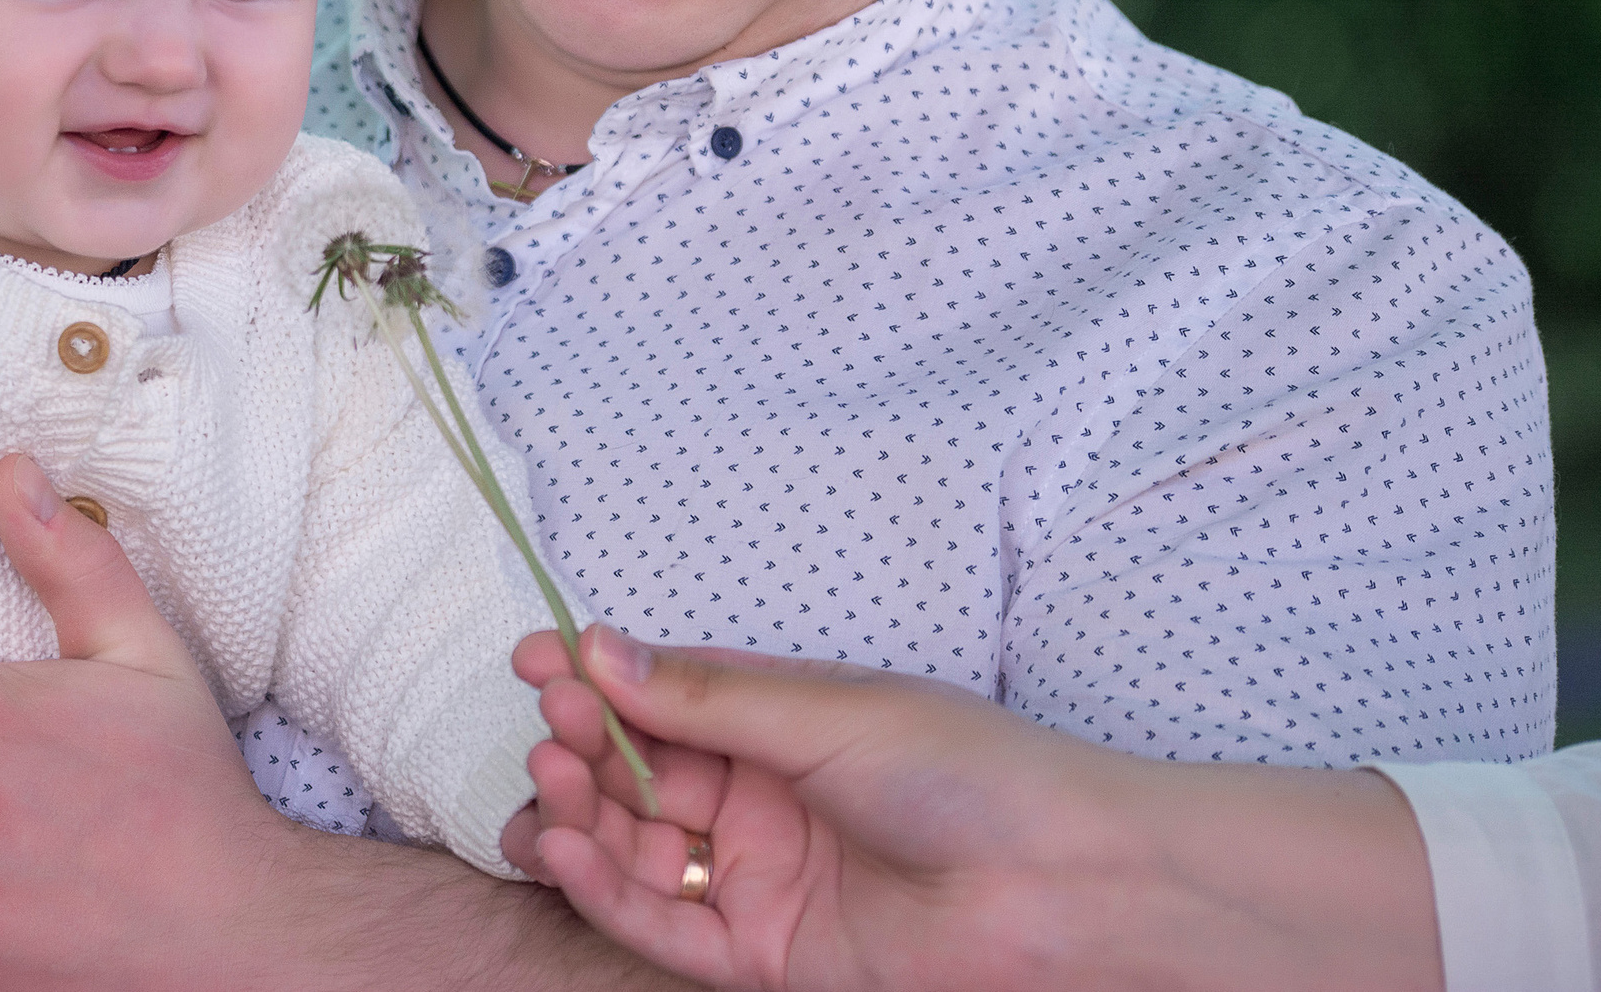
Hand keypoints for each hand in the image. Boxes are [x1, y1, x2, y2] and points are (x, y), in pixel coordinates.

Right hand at [508, 626, 1440, 991]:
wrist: (1066, 884)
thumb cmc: (968, 771)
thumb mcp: (826, 713)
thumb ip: (705, 697)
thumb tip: (597, 647)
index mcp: (775, 725)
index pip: (656, 699)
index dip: (593, 682)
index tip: (534, 660)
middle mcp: (756, 799)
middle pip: (633, 777)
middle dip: (579, 754)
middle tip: (548, 733)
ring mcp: (756, 877)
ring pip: (634, 851)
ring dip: (579, 820)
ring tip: (550, 790)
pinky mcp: (763, 954)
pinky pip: (662, 926)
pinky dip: (606, 892)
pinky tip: (569, 851)